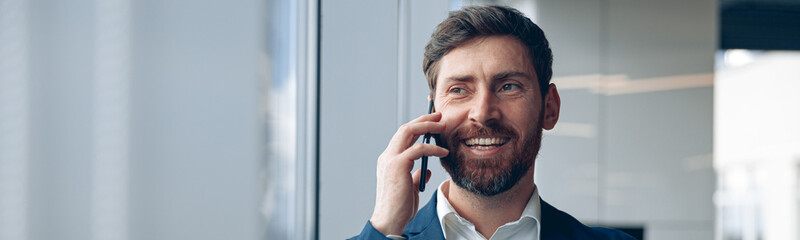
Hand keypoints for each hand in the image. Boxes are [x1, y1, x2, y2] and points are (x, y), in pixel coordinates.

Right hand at [369, 112, 448, 235]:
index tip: (434, 121)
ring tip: (444, 126)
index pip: (403, 136)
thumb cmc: (399, 207)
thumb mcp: (410, 188)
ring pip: (409, 132)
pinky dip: (432, 148)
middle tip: (440, 116)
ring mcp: (390, 159)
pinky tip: (444, 152)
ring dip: (428, 126)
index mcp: (389, 159)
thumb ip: (415, 175)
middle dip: (424, 119)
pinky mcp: (397, 166)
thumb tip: (426, 169)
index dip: (419, 126)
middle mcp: (388, 156)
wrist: (390, 220)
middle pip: (406, 128)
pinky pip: (418, 149)